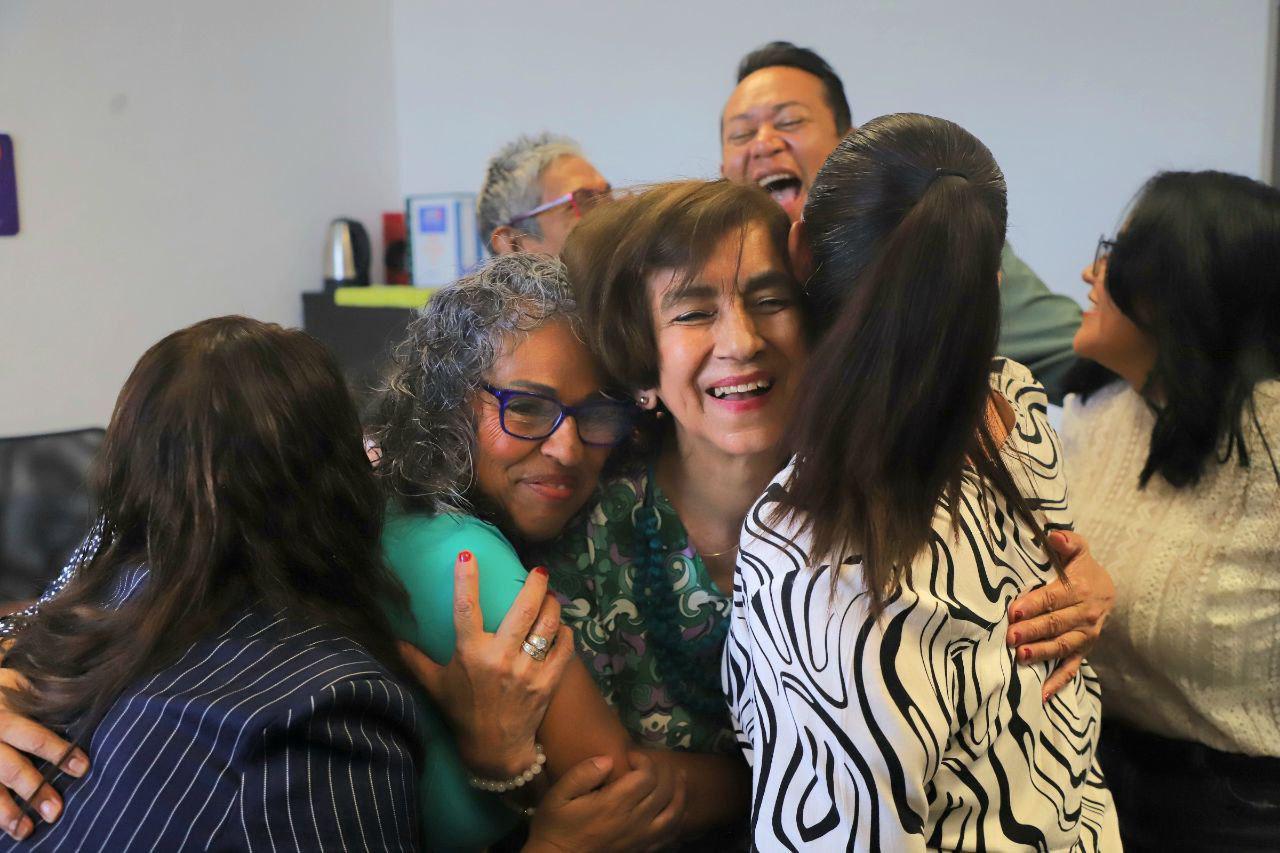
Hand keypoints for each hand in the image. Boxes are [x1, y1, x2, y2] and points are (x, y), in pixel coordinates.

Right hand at [0, 668, 88, 840]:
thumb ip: (46, 690)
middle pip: (10, 767)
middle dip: (33, 790)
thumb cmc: (1, 690)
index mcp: (5, 714)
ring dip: (7, 811)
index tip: (83, 768)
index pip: (33, 736)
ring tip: (25, 831)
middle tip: (56, 810)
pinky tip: (9, 827)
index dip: (58, 753)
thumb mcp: (19, 681)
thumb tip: (88, 691)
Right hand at [398, 551, 573, 777]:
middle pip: (523, 609)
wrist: (494, 750)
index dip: (466, 579)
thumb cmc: (462, 712)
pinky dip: (565, 633)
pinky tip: (560, 627)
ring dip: (552, 605)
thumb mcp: (435, 685)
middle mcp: (500, 658)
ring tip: (550, 596)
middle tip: (538, 571)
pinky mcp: (548, 683)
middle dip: (535, 584)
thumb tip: (392, 637)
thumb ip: (415, 659)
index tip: (468, 555)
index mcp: (470, 654)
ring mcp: (527, 671)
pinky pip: (564, 648)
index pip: (465, 608)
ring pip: (548, 624)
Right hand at [524, 753, 686, 852]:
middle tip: (655, 761)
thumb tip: (608, 759)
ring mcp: (640, 838)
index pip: (646, 776)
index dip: (644, 760)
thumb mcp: (558, 795)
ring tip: (680, 776)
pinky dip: (679, 818)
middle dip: (665, 771)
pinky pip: (670, 834)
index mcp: (613, 804)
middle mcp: (633, 821)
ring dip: (680, 792)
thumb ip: (582, 774)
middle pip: (663, 791)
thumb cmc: (555, 825)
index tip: (632, 755)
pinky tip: (679, 807)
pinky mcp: (642, 850)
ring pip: (674, 813)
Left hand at [1006, 530, 1114, 700]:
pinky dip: (1057, 682)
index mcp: (1082, 589)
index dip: (1035, 604)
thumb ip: (1068, 542)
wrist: (1106, 589)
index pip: (1056, 598)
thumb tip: (1054, 535)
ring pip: (1063, 646)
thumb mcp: (1078, 550)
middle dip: (1033, 630)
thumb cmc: (1081, 568)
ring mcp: (1085, 636)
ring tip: (1021, 657)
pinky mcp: (1083, 651)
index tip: (1014, 610)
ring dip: (1042, 653)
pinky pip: (1071, 668)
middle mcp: (1087, 615)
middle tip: (1010, 636)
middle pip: (1057, 624)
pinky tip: (1041, 694)